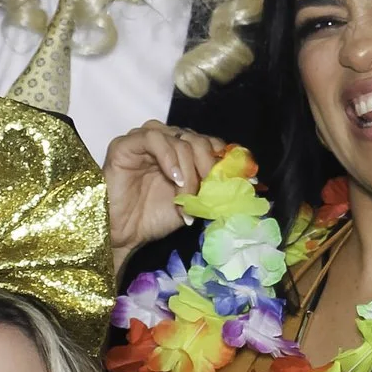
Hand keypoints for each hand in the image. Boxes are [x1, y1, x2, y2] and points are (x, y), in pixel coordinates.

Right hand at [103, 122, 226, 265]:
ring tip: (185, 196)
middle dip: (208, 166)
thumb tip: (249, 180)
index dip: (225, 158)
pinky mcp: (126, 145)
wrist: (122, 233)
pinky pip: (153, 138)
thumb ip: (213, 188)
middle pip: (198, 139)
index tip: (239, 178)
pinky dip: (169, 158)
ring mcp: (145, 140)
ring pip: (179, 138)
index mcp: (182, 152)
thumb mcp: (193, 203)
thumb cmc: (153, 218)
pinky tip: (174, 178)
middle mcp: (166, 142)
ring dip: (188, 169)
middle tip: (207, 192)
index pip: (210, 142)